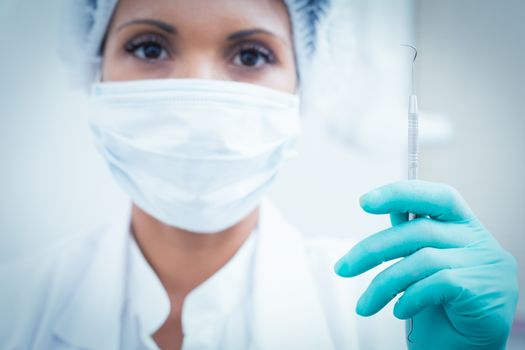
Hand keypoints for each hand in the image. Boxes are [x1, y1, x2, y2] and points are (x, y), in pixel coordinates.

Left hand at [334, 180, 517, 349]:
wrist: (468, 347)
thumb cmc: (443, 304)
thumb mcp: (424, 264)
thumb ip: (413, 236)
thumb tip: (389, 209)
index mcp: (464, 225)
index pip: (436, 196)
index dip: (400, 193)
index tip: (364, 202)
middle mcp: (477, 239)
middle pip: (418, 231)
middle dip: (372, 250)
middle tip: (342, 269)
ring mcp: (484, 263)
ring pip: (420, 260)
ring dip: (382, 285)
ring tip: (364, 307)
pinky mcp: (482, 288)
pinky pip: (433, 284)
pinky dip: (409, 298)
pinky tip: (399, 311)